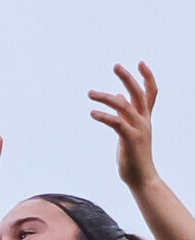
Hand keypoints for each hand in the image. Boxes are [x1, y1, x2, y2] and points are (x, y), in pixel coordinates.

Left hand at [91, 62, 160, 190]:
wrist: (141, 177)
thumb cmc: (134, 155)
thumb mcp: (130, 130)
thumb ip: (126, 114)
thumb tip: (119, 97)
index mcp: (145, 118)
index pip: (150, 93)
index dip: (147, 77)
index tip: (139, 63)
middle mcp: (144, 121)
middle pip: (138, 93)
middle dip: (128, 78)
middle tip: (115, 65)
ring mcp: (139, 129)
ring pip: (124, 106)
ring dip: (106, 98)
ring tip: (89, 93)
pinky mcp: (130, 139)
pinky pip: (117, 123)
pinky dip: (105, 117)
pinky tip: (92, 113)